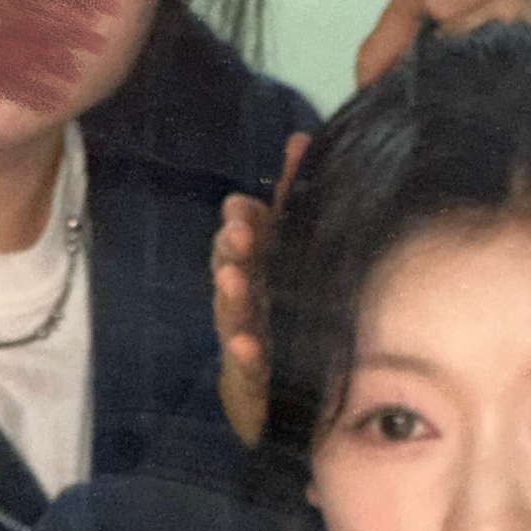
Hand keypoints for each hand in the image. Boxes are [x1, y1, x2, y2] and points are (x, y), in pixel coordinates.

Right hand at [212, 130, 308, 446]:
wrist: (279, 392)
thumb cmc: (287, 315)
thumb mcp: (295, 257)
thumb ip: (296, 202)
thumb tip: (299, 139)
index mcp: (262, 262)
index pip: (251, 229)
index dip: (246, 216)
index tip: (242, 204)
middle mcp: (248, 295)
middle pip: (235, 264)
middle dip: (233, 246)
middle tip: (238, 232)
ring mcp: (245, 334)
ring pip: (233, 310)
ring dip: (230, 293)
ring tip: (233, 278)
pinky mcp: (250, 377)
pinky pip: (247, 365)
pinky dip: (245, 355)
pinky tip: (248, 346)